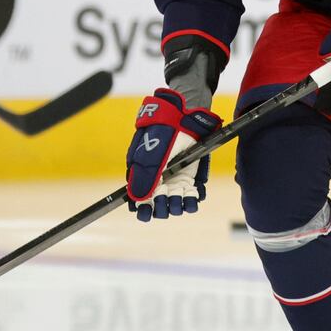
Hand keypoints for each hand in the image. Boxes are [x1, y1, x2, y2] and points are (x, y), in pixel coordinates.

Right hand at [125, 88, 222, 221]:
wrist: (183, 117)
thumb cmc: (162, 134)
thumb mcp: (150, 155)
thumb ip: (144, 178)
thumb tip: (137, 201)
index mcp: (143, 177)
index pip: (140, 202)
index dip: (143, 211)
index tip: (146, 213)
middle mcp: (159, 183)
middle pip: (158, 207)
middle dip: (161, 208)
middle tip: (165, 198)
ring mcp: (175, 180)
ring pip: (175, 205)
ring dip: (178, 206)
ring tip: (180, 199)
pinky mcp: (191, 177)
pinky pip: (192, 197)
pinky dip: (193, 200)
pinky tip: (193, 196)